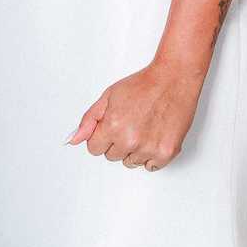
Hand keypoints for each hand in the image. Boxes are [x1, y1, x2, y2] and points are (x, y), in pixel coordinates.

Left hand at [68, 60, 202, 171]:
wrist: (173, 80)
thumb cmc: (142, 85)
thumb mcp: (109, 96)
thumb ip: (89, 120)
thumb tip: (73, 139)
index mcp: (113, 126)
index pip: (94, 149)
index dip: (101, 135)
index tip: (112, 125)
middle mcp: (130, 140)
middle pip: (112, 156)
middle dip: (117, 142)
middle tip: (130, 122)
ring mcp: (148, 149)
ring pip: (131, 162)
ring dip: (135, 149)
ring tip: (144, 126)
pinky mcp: (166, 154)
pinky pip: (150, 167)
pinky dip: (151, 155)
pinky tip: (154, 135)